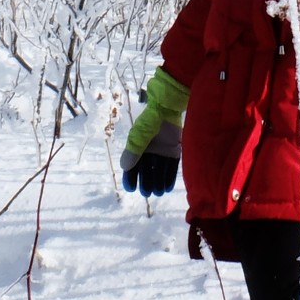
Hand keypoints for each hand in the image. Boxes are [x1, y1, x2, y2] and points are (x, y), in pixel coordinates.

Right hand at [121, 66, 188, 197]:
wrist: (169, 106)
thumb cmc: (151, 119)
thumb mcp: (140, 135)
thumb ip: (134, 150)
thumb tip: (124, 167)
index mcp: (139, 145)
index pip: (133, 165)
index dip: (131, 177)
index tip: (131, 188)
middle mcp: (150, 149)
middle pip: (147, 169)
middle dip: (146, 181)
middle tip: (147, 193)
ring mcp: (163, 150)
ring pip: (160, 170)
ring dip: (158, 181)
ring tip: (158, 193)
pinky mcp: (174, 149)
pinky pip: (171, 166)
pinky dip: (169, 177)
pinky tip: (168, 188)